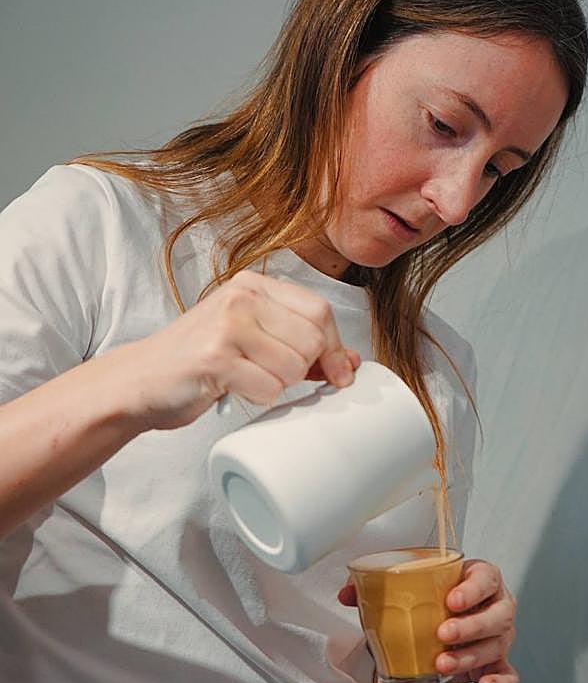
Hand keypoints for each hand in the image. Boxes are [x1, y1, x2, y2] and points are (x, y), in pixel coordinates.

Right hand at [114, 269, 360, 430]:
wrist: (140, 381)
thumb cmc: (199, 361)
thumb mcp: (252, 339)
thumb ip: (299, 343)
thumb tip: (351, 361)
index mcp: (253, 285)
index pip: (320, 311)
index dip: (335, 348)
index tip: (336, 373)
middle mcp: (241, 297)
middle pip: (314, 340)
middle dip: (306, 370)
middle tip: (276, 376)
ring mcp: (227, 325)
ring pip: (295, 367)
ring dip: (278, 385)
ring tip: (248, 379)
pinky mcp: (215, 358)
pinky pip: (269, 388)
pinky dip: (258, 397)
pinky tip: (235, 389)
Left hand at [338, 560, 518, 682]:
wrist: (441, 620)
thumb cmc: (431, 595)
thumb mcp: (408, 584)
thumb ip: (377, 584)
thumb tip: (345, 593)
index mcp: (479, 577)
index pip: (485, 577)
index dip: (472, 590)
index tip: (450, 600)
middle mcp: (496, 604)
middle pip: (496, 615)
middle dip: (470, 627)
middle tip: (442, 634)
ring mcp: (500, 635)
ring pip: (496, 646)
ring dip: (469, 657)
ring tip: (441, 664)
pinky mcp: (499, 663)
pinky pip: (508, 675)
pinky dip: (500, 682)